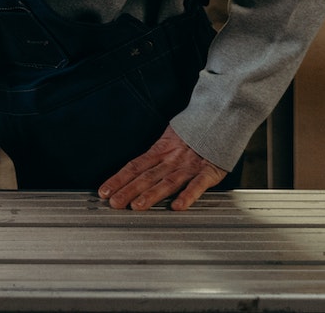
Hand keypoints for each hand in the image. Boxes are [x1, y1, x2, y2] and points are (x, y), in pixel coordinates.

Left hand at [98, 126, 226, 210]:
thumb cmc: (194, 133)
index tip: (104, 191)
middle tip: (114, 203)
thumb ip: (155, 156)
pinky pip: (198, 184)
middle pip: (147, 176)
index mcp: (161, 151)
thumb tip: (132, 172)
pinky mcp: (209, 171)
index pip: (135, 166)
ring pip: (168, 181)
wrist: (220, 118)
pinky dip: (188, 195)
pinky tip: (178, 206)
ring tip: (138, 206)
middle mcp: (172, 159)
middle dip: (129, 190)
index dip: (119, 179)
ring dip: (152, 194)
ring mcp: (190, 166)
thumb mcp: (169, 139)